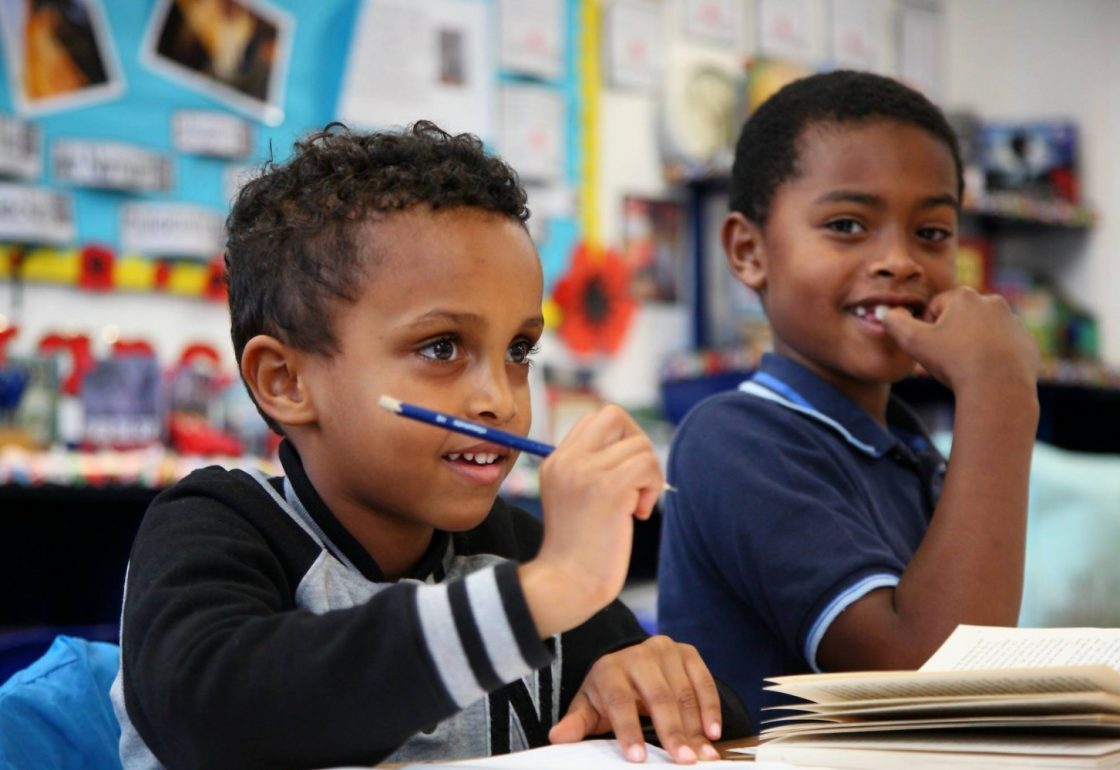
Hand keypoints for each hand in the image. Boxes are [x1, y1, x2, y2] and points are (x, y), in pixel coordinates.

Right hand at [520, 405, 663, 636]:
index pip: (595, 421)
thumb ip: (593, 470)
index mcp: (556, 461)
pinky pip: (647, 464)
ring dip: (649, 475)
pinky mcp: (608, 487)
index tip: (622, 479)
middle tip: (637, 481)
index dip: (619, 443)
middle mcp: (567, 460)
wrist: (566, 584)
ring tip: (635, 507)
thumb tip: (636, 449)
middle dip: (637, 443)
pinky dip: (652, 487)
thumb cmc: (578, 552)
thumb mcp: (575, 499)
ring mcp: (585, 470)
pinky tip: (638, 514)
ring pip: (639, 444)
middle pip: (614, 415)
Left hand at [549, 636, 722, 763]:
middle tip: (683, 760)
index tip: (638, 758)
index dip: (628, 730)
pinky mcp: (688, 653)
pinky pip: (704, 681)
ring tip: (703, 755)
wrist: (631, 663)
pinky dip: (710, 707)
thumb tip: (556, 737)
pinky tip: (713, 732)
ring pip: (683, 692)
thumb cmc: (609, 693)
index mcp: (610, 670)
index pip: (619, 702)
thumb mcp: (589, 706)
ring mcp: (665, 651)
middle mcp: (638, 655)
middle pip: (658, 697)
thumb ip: (577, 723)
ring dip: (696, 726)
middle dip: (672, 731)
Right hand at [879, 287, 1039, 396]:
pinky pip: (1005, 348)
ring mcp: (1014, 323)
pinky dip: (995, 359)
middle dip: (952, 335)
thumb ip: (895, 322)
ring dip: (974, 346)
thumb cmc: (954, 362)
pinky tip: (987, 374)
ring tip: (967, 369)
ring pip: (984, 332)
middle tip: (947, 360)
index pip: (936, 307)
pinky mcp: (1027, 343)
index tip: (930, 348)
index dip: (927, 329)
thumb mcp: (913, 341)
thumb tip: (884, 312)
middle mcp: (992, 302)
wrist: (999, 388)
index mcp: (964, 297)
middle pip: (961, 318)